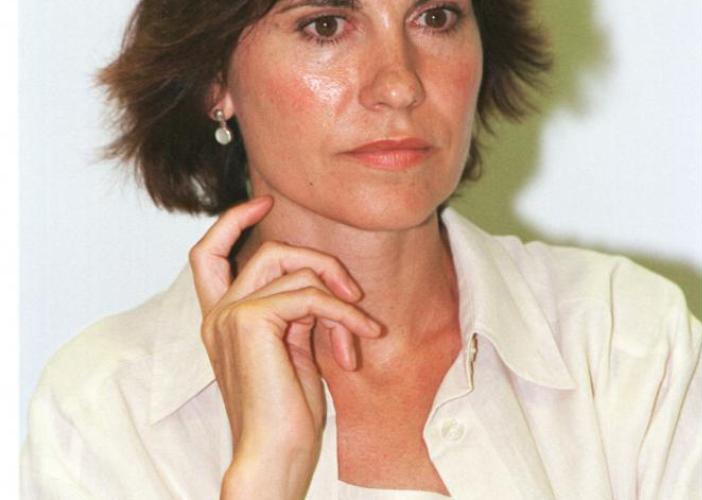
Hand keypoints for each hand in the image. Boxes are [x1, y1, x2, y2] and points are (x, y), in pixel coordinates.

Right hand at [188, 196, 380, 498]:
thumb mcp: (292, 352)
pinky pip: (309, 295)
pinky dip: (344, 312)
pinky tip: (361, 336)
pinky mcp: (250, 322)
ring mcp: (230, 315)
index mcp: (221, 320)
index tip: (263, 202)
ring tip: (361, 330)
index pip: (208, 254)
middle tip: (352, 293)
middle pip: (266, 250)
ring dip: (339, 295)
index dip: (232, 221)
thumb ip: (295, 313)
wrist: (273, 455)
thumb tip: (322, 286)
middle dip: (318, 261)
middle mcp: (218, 313)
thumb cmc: (285, 415)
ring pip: (292, 267)